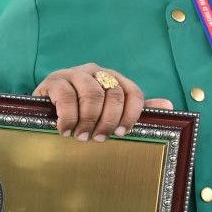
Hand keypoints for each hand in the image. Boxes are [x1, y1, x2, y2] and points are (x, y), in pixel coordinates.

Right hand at [33, 63, 171, 140]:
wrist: (43, 110)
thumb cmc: (80, 113)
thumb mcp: (108, 112)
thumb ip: (135, 110)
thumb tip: (168, 105)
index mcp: (113, 78)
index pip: (132, 92)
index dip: (131, 114)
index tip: (122, 133)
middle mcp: (96, 72)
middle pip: (113, 94)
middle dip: (108, 121)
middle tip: (99, 139)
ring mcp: (74, 74)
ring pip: (92, 95)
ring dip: (88, 120)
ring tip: (81, 137)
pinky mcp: (54, 81)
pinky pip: (67, 97)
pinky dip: (69, 118)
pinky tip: (65, 130)